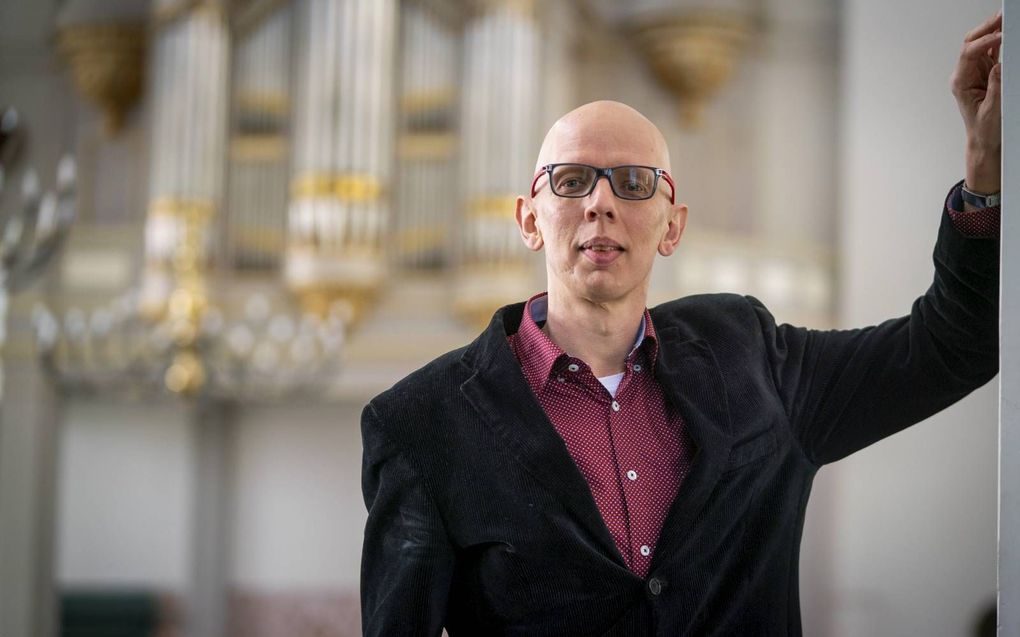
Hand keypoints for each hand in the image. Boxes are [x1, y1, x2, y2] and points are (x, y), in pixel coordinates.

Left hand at [950, 10, 1001, 193]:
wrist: (984, 140)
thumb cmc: (984, 129)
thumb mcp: (992, 110)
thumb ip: (996, 87)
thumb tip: (999, 66)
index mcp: (960, 82)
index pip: (969, 54)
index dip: (984, 41)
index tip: (1000, 36)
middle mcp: (965, 74)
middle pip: (971, 44)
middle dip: (986, 29)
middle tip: (1002, 17)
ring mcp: (974, 72)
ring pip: (981, 45)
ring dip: (993, 32)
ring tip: (1007, 20)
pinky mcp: (985, 73)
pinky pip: (991, 52)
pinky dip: (999, 41)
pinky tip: (1006, 33)